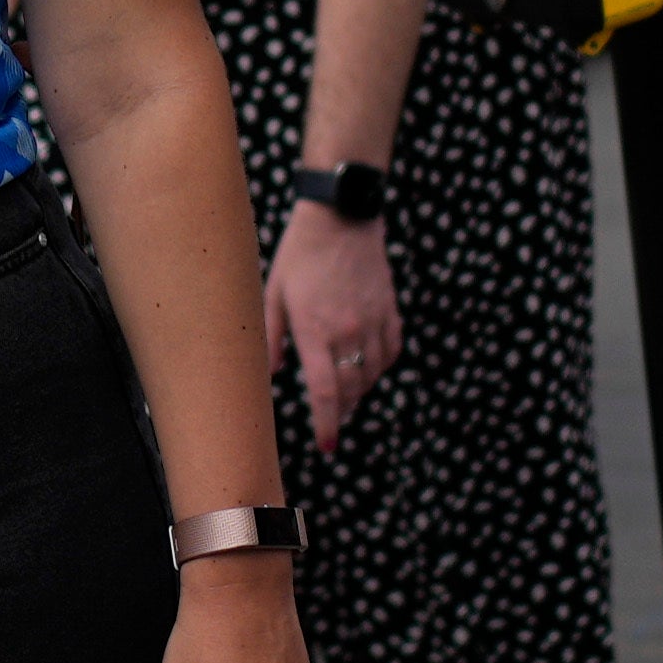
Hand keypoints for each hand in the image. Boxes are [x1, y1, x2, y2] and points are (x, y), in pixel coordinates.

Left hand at [269, 199, 402, 440]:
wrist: (341, 218)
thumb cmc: (300, 254)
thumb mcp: (274, 294)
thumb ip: (272, 337)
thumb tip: (272, 374)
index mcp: (315, 329)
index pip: (324, 391)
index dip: (326, 423)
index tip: (326, 445)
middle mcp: (348, 330)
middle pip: (350, 389)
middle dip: (340, 413)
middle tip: (331, 425)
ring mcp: (373, 320)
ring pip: (372, 374)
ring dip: (358, 392)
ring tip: (345, 398)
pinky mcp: (389, 309)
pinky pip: (390, 351)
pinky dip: (380, 367)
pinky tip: (367, 369)